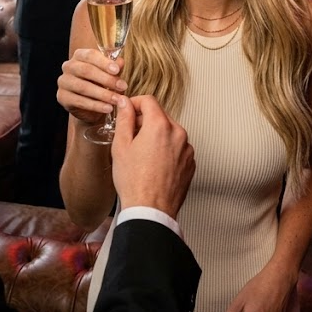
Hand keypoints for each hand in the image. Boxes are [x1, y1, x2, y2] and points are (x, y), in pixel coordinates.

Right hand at [57, 47, 126, 124]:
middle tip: (122, 87)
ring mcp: (63, 82)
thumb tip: (120, 62)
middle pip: (86, 71)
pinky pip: (80, 101)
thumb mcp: (110, 74)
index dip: (104, 62)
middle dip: (106, 79)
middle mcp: (68, 66)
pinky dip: (96, 106)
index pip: (90, 55)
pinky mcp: (62, 97)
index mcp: (79, 55)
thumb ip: (115, 67)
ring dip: (103, 94)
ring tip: (117, 100)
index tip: (117, 70)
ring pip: (83, 87)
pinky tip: (108, 108)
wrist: (90, 106)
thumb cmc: (100, 83)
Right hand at [111, 94, 194, 218]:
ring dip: (156, 136)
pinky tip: (154, 165)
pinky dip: (167, 150)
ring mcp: (187, 149)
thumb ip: (124, 119)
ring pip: (169, 132)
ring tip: (142, 156)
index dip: (134, 103)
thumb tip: (125, 102)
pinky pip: (178, 148)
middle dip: (145, 122)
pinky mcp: (190, 162)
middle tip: (130, 138)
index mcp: (160, 125)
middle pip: (160, 116)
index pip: (148, 100)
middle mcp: (178, 133)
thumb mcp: (121, 146)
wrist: (151, 210)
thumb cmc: (134, 182)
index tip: (127, 112)